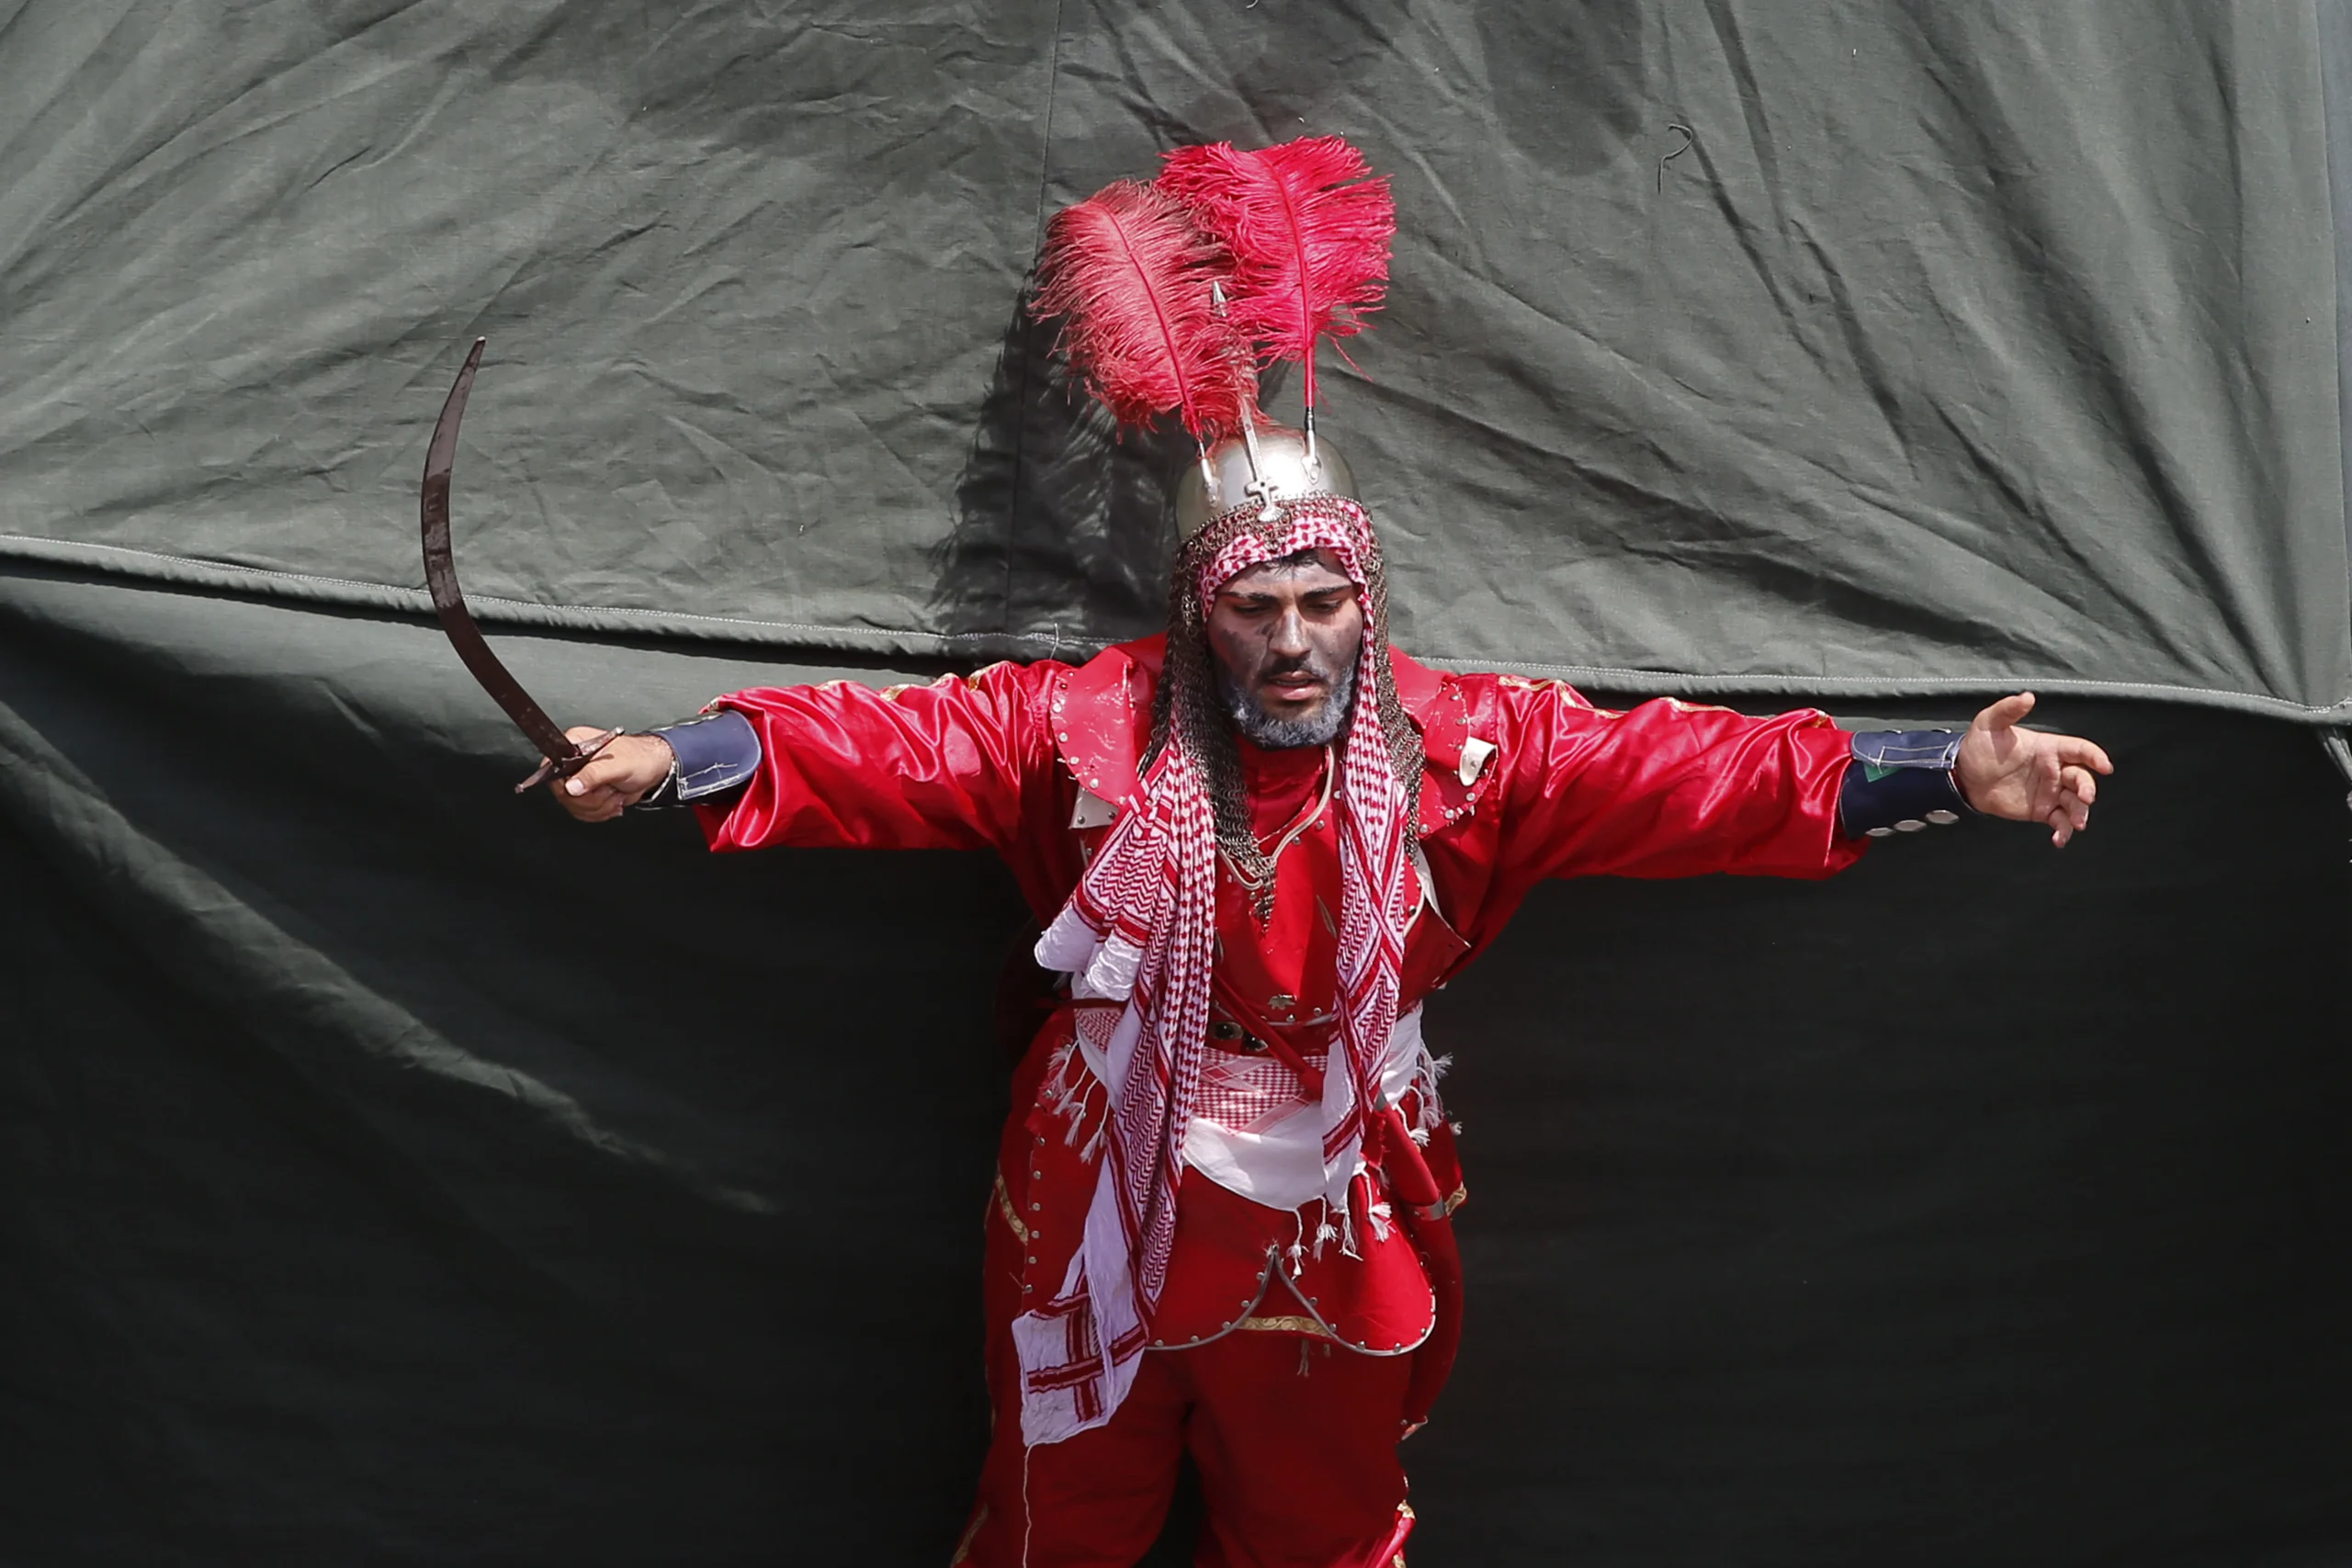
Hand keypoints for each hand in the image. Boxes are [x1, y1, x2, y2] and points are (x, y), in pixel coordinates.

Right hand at [548, 727, 672, 821]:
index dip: (565, 784)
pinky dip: (601, 812)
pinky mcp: (586, 794)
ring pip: (573, 805)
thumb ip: (594, 775)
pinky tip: (614, 801)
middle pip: (562, 792)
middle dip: (591, 799)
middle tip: (610, 790)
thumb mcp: (618, 765)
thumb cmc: (640, 759)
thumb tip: (571, 787)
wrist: (654, 770)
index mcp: (575, 745)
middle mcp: (572, 762)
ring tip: (615, 794)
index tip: (582, 789)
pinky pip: (583, 812)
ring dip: (599, 807)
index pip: (551, 767)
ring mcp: (579, 779)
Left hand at [1953, 694, 2112, 847]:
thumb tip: (2028, 696)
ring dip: (2080, 813)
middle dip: (2088, 788)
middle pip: (2082, 778)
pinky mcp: (2042, 810)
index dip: (2095, 756)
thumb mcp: (1989, 725)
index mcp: (2049, 748)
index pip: (2080, 750)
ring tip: (2077, 824)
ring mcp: (2050, 791)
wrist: (1963, 777)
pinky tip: (2059, 840)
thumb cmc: (1979, 747)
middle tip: (2085, 798)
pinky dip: (2064, 831)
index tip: (2105, 766)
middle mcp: (2055, 770)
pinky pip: (2059, 821)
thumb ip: (2008, 710)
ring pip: (2075, 802)